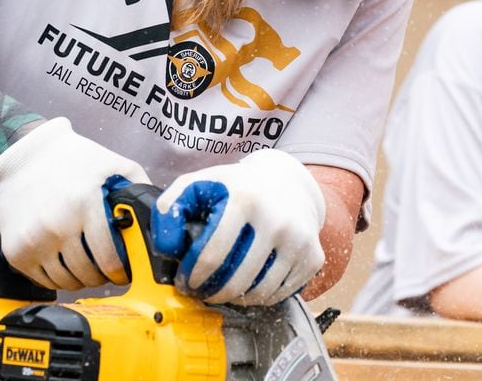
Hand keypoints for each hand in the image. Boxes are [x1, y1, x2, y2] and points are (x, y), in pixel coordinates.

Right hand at [0, 117, 149, 289]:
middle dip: (102, 276)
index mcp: (85, 204)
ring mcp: (33, 241)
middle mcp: (58, 225)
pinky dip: (56, 277)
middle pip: (88, 275)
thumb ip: (139, 188)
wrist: (21, 156)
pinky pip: (42, 281)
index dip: (121, 270)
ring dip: (79, 279)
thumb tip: (159, 215)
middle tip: (105, 268)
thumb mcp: (113, 164)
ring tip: (86, 266)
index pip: (110, 259)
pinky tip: (64, 263)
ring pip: (65, 282)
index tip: (123, 270)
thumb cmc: (72, 159)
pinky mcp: (15, 251)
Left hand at [153, 148, 325, 305]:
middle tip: (202, 291)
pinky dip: (260, 297)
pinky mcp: (313, 257)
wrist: (288, 182)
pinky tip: (248, 285)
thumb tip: (167, 249)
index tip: (187, 281)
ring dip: (235, 298)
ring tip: (223, 289)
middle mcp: (277, 220)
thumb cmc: (235, 187)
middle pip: (236, 279)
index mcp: (245, 200)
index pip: (212, 255)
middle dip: (212, 292)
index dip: (194, 276)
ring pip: (259, 292)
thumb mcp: (198, 183)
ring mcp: (300, 241)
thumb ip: (170, 209)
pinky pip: (281, 294)